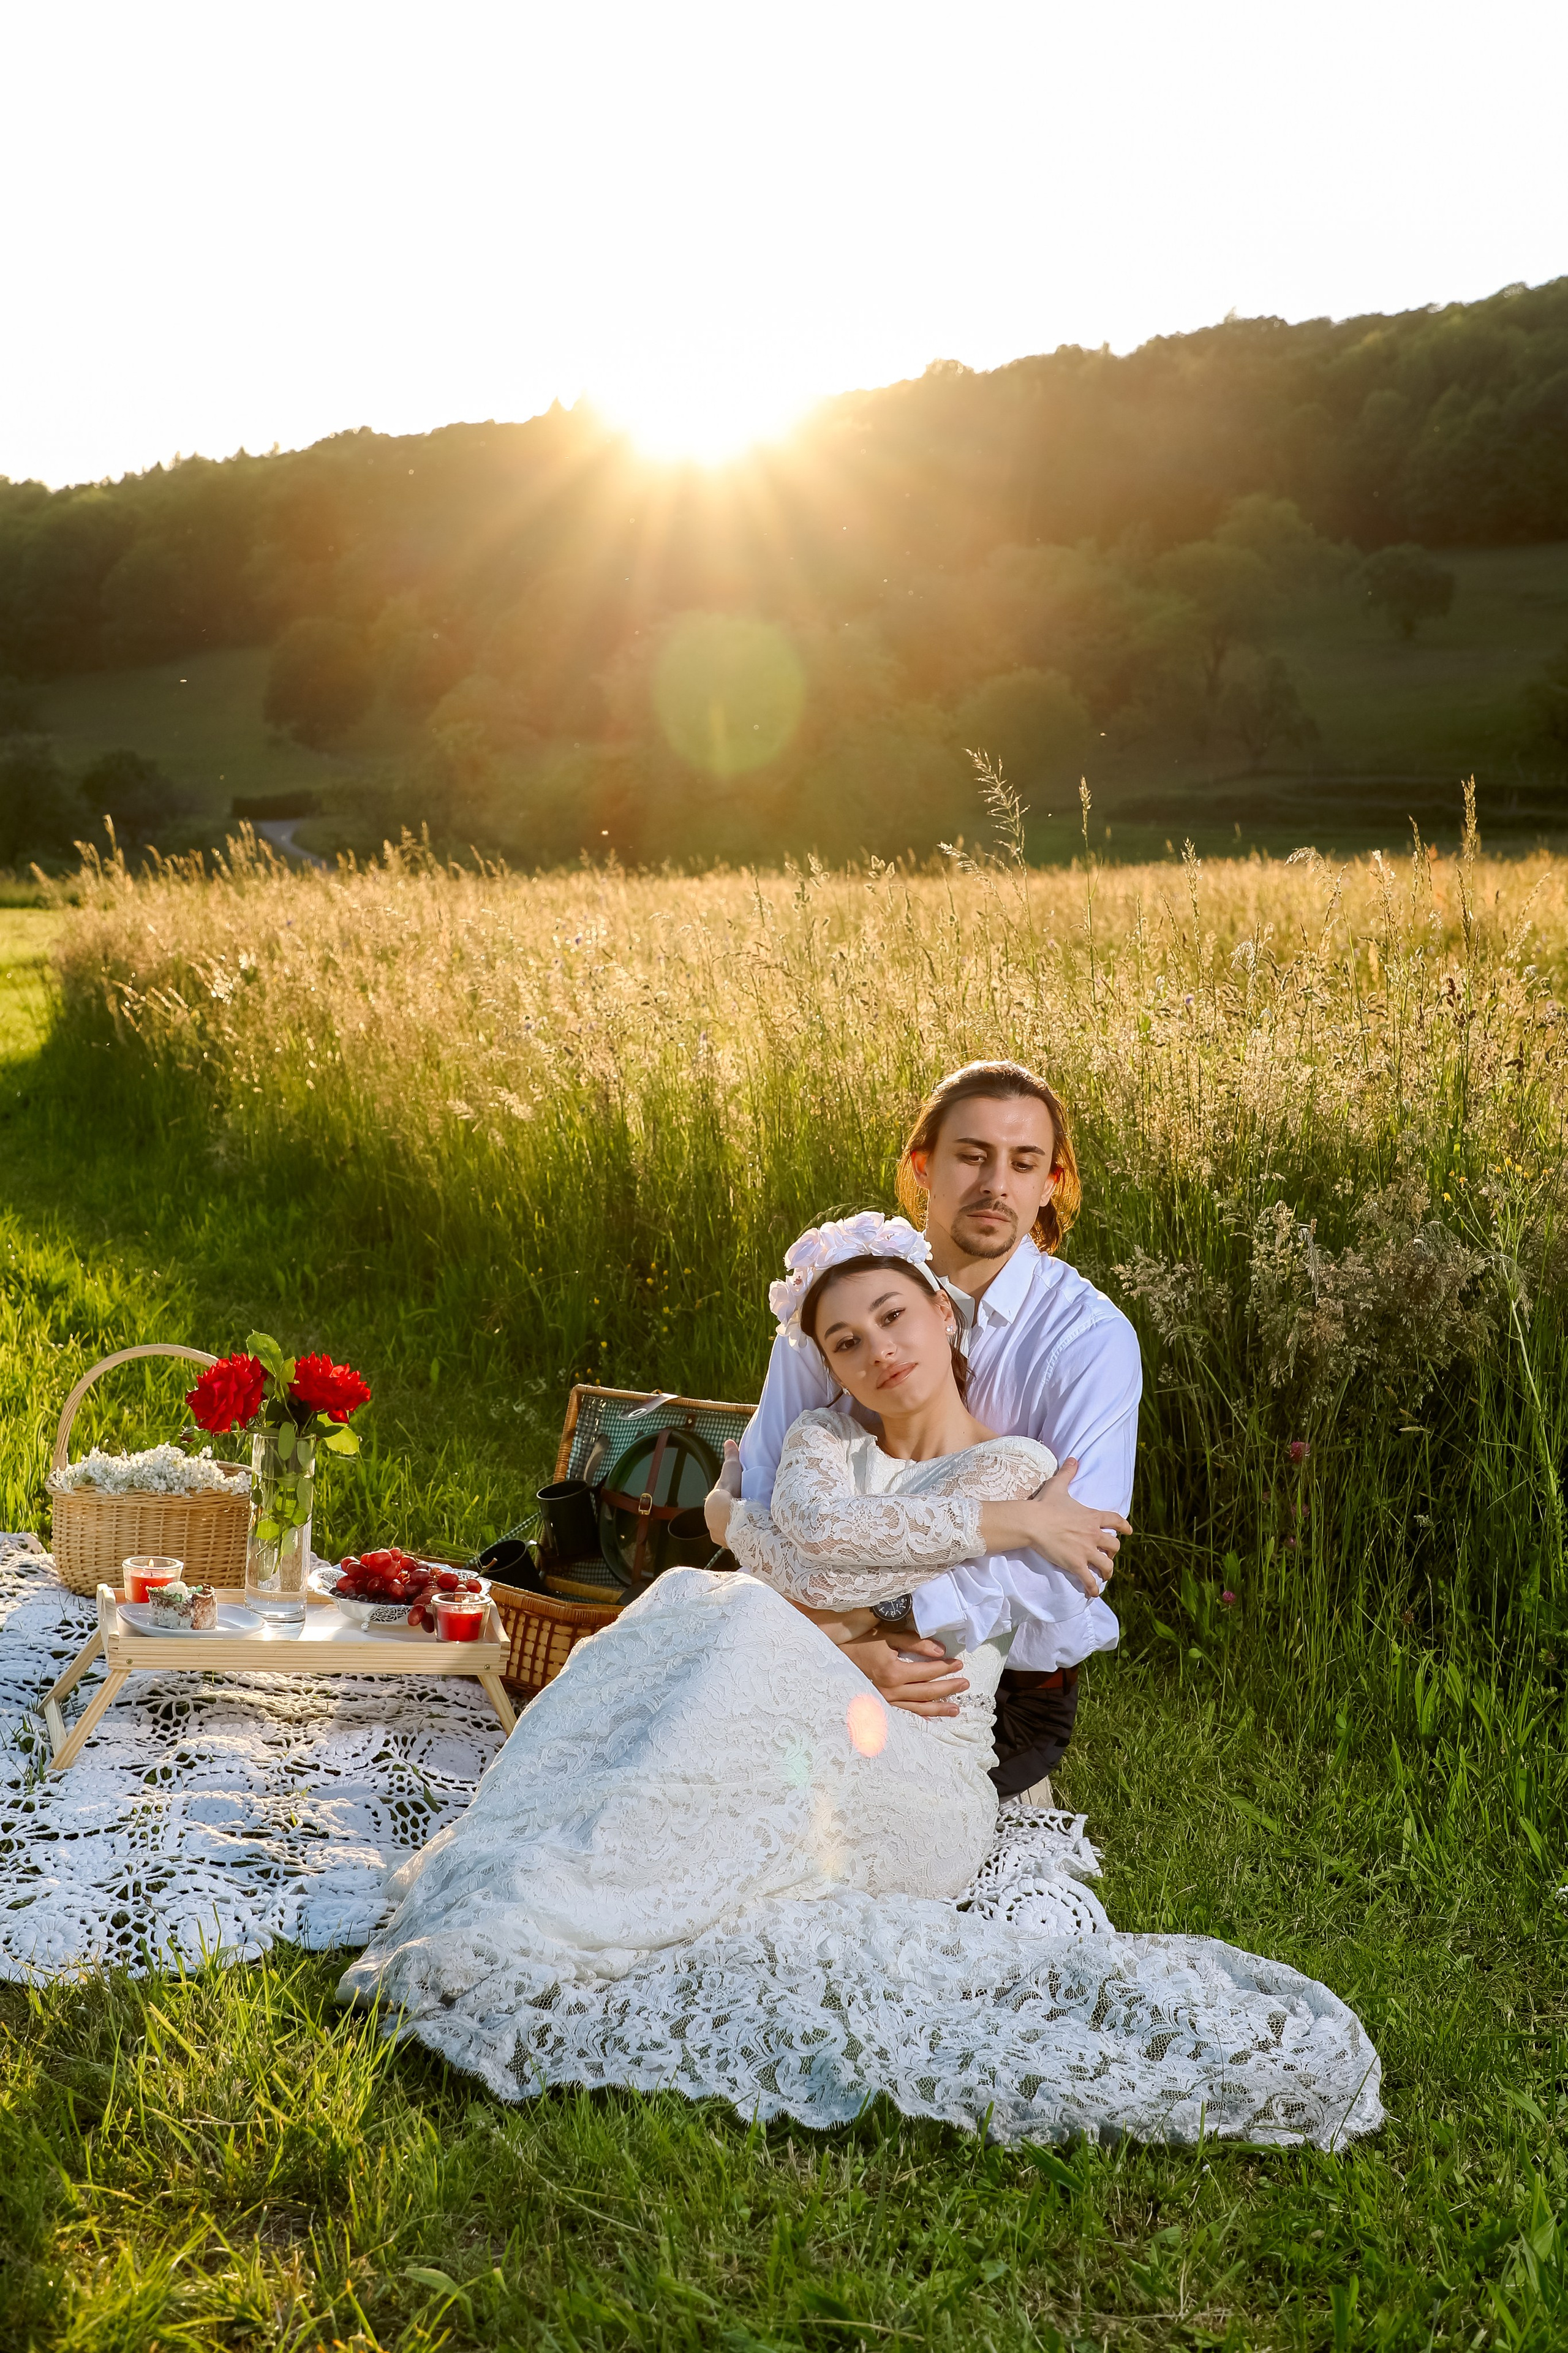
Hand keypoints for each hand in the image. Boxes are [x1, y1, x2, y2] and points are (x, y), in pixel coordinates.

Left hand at [703, 1439, 742, 1545]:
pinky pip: (736, 1540)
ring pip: (730, 1529)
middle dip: (733, 1513)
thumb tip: (729, 1441)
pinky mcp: (729, 1544)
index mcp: (713, 1507)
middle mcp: (713, 1523)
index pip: (722, 1502)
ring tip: (752, 1523)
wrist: (727, 1517)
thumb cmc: (728, 1492)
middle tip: (748, 1509)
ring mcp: (721, 1536)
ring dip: (738, 1527)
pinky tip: (750, 1535)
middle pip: (725, 1517)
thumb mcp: (731, 1472)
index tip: (741, 1495)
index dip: (731, 1497)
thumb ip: (731, 1457)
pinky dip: (742, 1537)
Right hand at [840, 1631, 968, 1717]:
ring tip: (956, 1709)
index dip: (946, 1667)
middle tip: (965, 1684)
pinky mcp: (881, 1705)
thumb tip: (940, 1650)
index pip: (928, 1671)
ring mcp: (885, 1701)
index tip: (959, 1663)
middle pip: (927, 1692)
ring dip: (939, 1708)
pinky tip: (932, 1717)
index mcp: (893, 1672)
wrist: (832, 1656)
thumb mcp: (886, 1635)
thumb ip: (914, 1642)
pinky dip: (920, 1715)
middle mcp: (891, 1691)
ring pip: (918, 1708)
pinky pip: (904, 1713)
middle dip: (948, 1688)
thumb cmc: (860, 1642)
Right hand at [978, 1457, 1129, 1597]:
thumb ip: (1067, 1473)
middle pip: (1114, 1546)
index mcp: (1092, 1517)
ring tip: (1104, 1576)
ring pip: (1107, 1566)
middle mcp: (1093, 1535)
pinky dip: (1093, 1588)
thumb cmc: (1045, 1504)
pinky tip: (1093, 1593)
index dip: (1124, 1526)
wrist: (1033, 1522)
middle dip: (1113, 1552)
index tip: (1128, 1531)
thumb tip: (1073, 1459)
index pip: (1115, 1521)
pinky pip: (1089, 1580)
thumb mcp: (1058, 1486)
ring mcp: (1086, 1551)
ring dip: (1107, 1572)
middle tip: (1107, 1556)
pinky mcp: (1076, 1564)